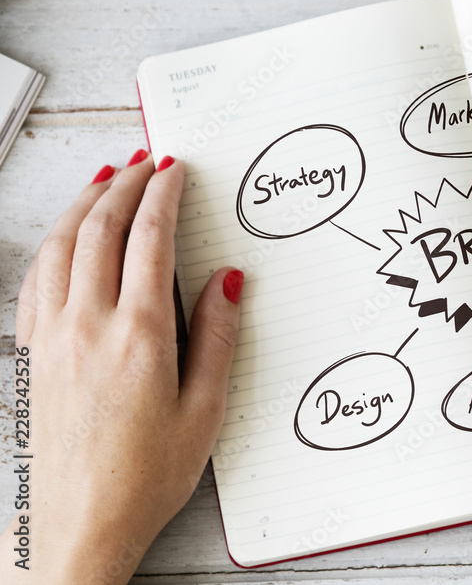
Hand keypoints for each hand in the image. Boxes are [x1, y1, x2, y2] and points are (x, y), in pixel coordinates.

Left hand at [1, 151, 242, 584]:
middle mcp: (88, 324)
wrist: (77, 523)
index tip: (174, 169)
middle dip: (125, 185)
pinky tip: (65, 237)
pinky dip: (55, 241)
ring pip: (62, 245)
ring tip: (106, 178)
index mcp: (140, 335)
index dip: (163, 195)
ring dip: (86, 203)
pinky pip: (37, 276)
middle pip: (101, 229)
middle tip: (146, 160)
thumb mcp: (204, 411)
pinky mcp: (32, 352)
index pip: (150, 239)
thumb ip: (218, 337)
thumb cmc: (144, 476)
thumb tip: (226, 280)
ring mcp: (52, 336)